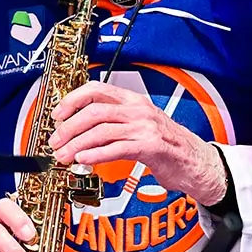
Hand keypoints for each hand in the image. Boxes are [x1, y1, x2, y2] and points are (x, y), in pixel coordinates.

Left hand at [48, 81, 228, 205]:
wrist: (197, 162)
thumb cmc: (168, 147)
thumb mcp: (140, 127)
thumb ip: (114, 125)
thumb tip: (81, 133)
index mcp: (134, 100)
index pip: (96, 89)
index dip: (72, 100)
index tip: (57, 114)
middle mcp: (138, 110)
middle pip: (93, 111)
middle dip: (69, 127)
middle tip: (55, 142)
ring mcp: (146, 127)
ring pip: (101, 130)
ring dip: (77, 144)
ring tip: (64, 156)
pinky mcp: (151, 146)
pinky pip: (116, 148)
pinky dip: (96, 154)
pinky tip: (84, 161)